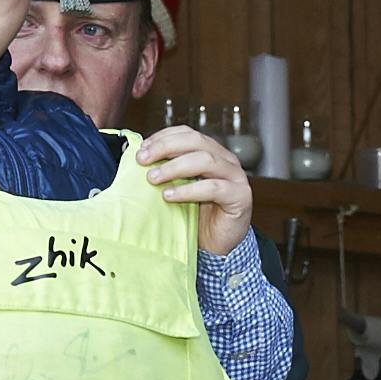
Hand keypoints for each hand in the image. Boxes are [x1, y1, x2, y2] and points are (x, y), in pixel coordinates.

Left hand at [134, 121, 254, 253]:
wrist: (217, 245)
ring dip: (174, 167)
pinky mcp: (240, 196)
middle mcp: (226, 160)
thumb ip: (167, 172)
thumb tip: (139, 158)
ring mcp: (235, 177)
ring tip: (153, 178)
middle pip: (196, 141)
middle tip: (142, 160)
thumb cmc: (197, 217)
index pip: (188, 134)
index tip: (142, 148)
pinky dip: (189, 190)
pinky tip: (169, 196)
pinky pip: (213, 188)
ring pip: (205, 160)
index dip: (164, 137)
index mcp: (212, 153)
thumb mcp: (179, 188)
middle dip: (165, 147)